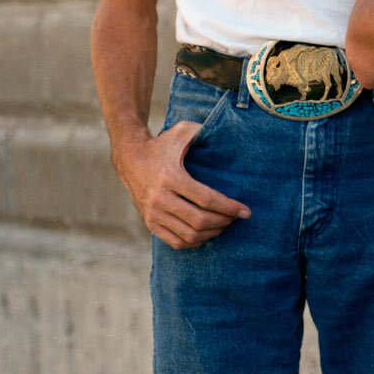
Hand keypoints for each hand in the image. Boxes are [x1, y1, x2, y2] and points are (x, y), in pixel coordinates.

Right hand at [114, 120, 250, 249]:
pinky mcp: (149, 222)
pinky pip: (175, 241)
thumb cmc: (160, 145)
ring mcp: (153, 212)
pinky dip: (194, 242)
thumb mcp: (180, 132)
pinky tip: (206, 234)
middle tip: (235, 217)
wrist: (128, 158)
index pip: (206, 199)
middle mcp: (159, 197)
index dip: (229, 207)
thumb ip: (202, 131)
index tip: (245, 211)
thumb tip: (225, 133)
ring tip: (223, 224)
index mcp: (170, 177)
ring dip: (212, 233)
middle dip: (224, 221)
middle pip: (200, 220)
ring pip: (189, 234)